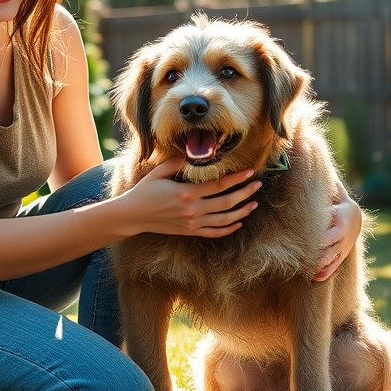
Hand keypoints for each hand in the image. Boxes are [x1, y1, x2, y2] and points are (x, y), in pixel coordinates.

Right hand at [124, 157, 261, 237]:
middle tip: (257, 185)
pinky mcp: (190, 231)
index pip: (218, 185)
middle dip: (245, 193)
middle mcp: (192, 210)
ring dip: (242, 212)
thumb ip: (178, 163)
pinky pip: (214, 233)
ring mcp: (192, 223)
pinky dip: (228, 229)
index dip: (236, 178)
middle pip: (226, 202)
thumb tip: (195, 157)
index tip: (249, 172)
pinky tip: (239, 223)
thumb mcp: (159, 172)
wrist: (133, 216)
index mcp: (186, 193)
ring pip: (224, 219)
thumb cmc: (145, 191)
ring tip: (254, 204)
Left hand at [312, 192, 362, 281]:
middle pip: (331, 249)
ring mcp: (342, 248)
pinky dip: (325, 273)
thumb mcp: (335, 194)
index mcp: (341, 222)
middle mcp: (342, 237)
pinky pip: (333, 267)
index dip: (322, 239)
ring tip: (310, 271)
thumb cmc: (337, 202)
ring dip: (321, 266)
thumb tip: (314, 170)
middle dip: (320, 255)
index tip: (310, 242)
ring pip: (332, 260)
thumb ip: (327, 188)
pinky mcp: (340, 256)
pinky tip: (315, 277)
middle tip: (308, 260)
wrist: (354, 217)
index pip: (331, 232)